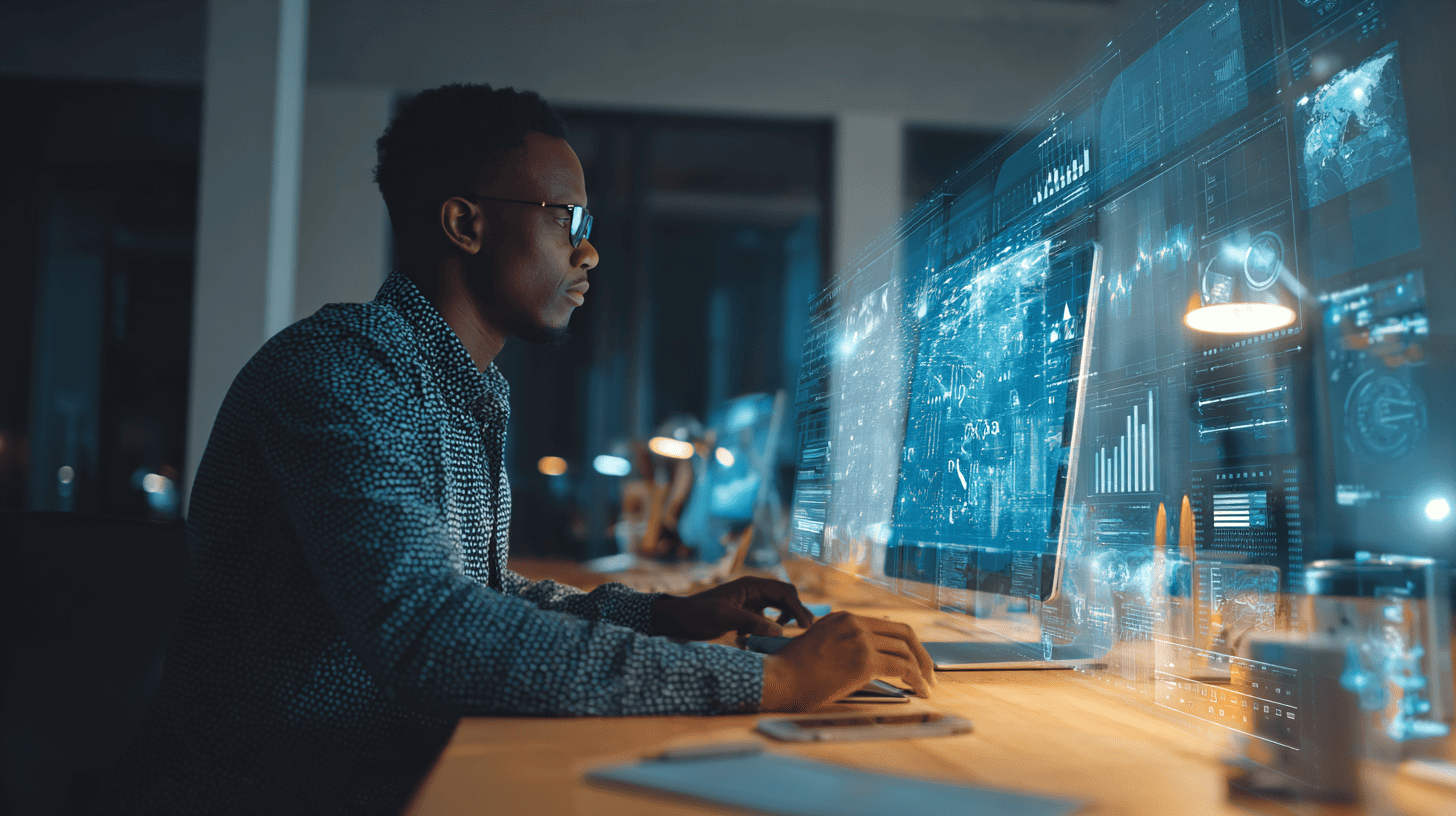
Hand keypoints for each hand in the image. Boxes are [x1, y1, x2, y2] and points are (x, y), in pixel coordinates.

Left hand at [650, 577, 815, 640]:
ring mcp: (748, 601)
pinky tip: (754, 640)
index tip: (805, 626)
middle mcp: (752, 590)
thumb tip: (780, 630)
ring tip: (785, 633)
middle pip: (784, 596)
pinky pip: (764, 617)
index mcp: (750, 586)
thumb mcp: (723, 618)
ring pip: (776, 606)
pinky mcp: (743, 612)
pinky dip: (766, 627)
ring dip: (782, 619)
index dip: (798, 607)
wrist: (677, 620)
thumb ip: (751, 622)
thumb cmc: (697, 615)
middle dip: (796, 610)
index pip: (783, 592)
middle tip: (805, 629)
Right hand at [759, 612, 935, 710]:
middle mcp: (854, 622)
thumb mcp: (819, 646)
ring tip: (926, 686)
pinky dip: (916, 680)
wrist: (778, 679)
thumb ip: (843, 645)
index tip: (914, 659)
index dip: (906, 643)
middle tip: (929, 672)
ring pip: (906, 650)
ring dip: (921, 670)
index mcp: (844, 617)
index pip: (887, 625)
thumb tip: (870, 659)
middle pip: (903, 632)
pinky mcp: (864, 660)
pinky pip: (902, 668)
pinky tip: (920, 691)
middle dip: (921, 653)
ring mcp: (860, 639)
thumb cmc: (793, 671)